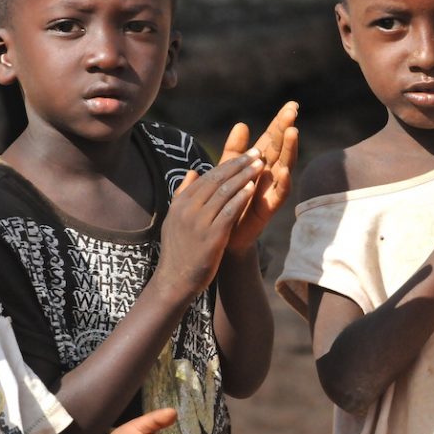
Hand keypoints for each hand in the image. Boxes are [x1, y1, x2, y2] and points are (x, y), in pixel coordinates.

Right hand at [154, 150, 263, 297]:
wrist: (175, 281)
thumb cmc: (178, 251)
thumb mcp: (174, 219)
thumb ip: (183, 194)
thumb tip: (192, 172)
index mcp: (180, 203)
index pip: (207, 177)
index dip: (228, 164)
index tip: (244, 155)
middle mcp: (188, 209)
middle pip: (217, 179)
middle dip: (239, 164)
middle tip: (256, 153)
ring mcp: (199, 222)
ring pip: (225, 192)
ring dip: (244, 176)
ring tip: (260, 165)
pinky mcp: (211, 236)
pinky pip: (229, 211)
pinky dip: (241, 198)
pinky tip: (253, 189)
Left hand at [219, 101, 299, 250]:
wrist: (220, 233)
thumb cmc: (226, 200)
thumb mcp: (227, 170)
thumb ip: (233, 150)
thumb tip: (242, 124)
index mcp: (258, 162)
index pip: (273, 138)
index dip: (281, 122)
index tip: (292, 104)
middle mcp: (269, 174)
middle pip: (281, 148)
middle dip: (287, 129)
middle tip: (293, 111)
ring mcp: (270, 190)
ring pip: (285, 166)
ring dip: (289, 150)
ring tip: (292, 132)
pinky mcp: (268, 208)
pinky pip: (279, 194)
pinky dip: (283, 182)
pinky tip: (284, 170)